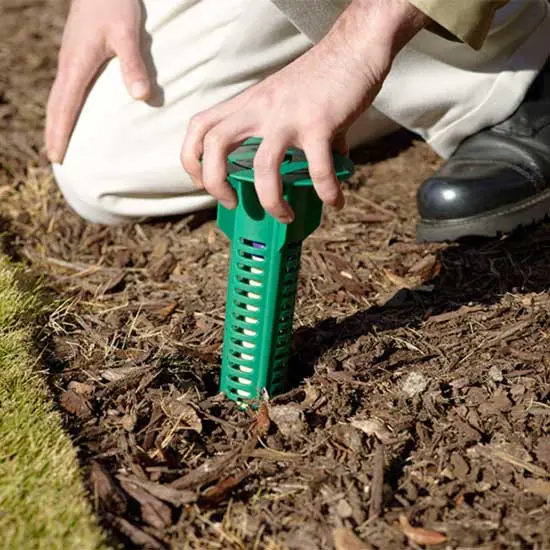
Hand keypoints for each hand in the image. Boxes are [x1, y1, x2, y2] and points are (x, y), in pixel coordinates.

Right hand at [45, 0, 149, 163]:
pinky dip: (64, 106)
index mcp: (77, 65)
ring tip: (59, 141)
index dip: (60, 133)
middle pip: (56, 106)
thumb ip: (134, 65)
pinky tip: (71, 113)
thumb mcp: (128, 33)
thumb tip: (141, 97)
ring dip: (57, 121)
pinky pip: (66, 88)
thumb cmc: (115, 4)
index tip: (57, 156)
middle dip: (54, 133)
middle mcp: (68, 65)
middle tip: (55, 158)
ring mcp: (70, 59)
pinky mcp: (76, 54)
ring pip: (58, 97)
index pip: (65, 107)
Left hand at [181, 0, 428, 222]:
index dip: (192, 159)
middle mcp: (261, 108)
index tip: (203, 183)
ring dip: (270, 200)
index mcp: (249, 103)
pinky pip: (318, 167)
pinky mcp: (319, 123)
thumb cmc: (320, 77)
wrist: (353, 49)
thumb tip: (309, 169)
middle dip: (215, 183)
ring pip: (263, 165)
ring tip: (285, 216)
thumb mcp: (286, 99)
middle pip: (215, 144)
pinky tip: (334, 200)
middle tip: (232, 203)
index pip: (201, 126)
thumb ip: (286, 133)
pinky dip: (325, 190)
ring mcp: (288, 116)